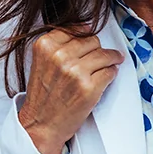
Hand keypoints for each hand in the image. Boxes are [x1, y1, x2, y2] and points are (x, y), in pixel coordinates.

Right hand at [18, 28, 124, 153]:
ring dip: (111, 60)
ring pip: (105, 54)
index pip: (77, 29)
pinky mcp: (89, 87)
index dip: (85, 37)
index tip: (88, 45)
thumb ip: (59, 44)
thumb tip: (88, 29)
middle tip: (95, 60)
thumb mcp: (42, 61)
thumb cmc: (43, 94)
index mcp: (45, 46)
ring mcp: (75, 72)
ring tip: (109, 64)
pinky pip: (111, 71)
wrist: (40, 124)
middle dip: (97, 50)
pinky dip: (112, 74)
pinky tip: (105, 78)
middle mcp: (60, 56)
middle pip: (93, 40)